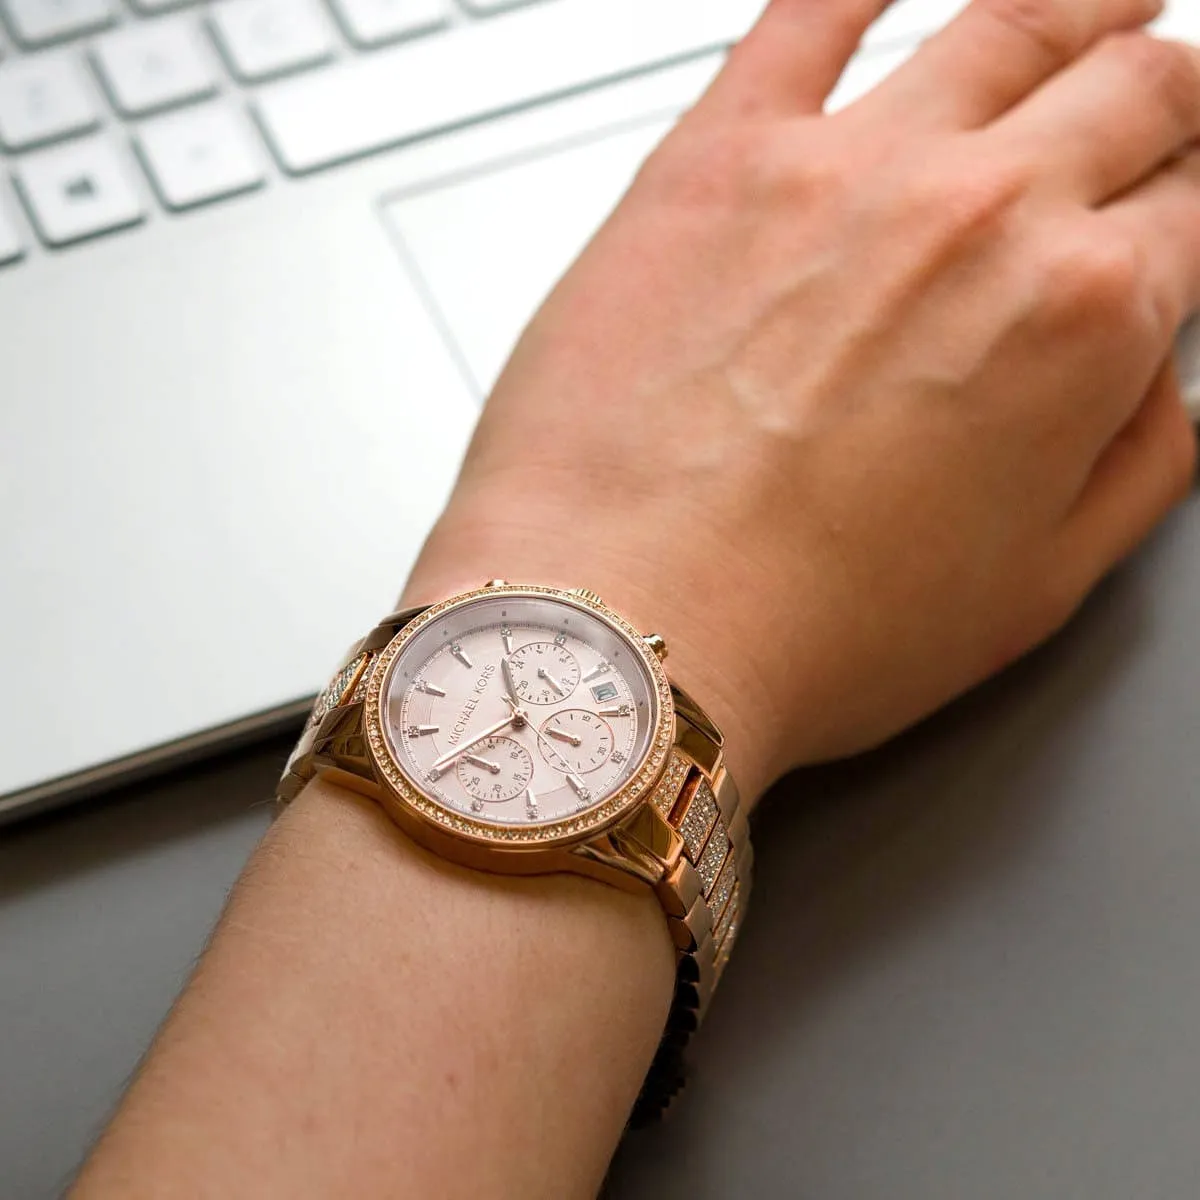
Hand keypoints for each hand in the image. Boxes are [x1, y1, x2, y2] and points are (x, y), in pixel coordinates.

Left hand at [406, 0, 1198, 798]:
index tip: (1184, 194)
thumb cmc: (801, 632)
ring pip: (1003, 25)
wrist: (624, 625)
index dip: (1198, 194)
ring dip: (1076, 1)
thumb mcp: (1035, 591)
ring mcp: (843, 169)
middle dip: (1163, 83)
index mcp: (1083, 321)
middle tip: (1162, 84)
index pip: (1194, 204)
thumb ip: (1133, 465)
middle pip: (1126, 91)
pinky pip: (807, 15)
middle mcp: (978, 217)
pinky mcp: (712, 161)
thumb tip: (1162, 385)